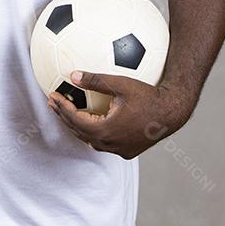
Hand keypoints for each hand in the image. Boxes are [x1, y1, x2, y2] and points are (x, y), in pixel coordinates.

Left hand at [47, 71, 193, 158]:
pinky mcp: (127, 151)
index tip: (52, 94)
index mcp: (105, 130)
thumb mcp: (120, 83)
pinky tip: (91, 120)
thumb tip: (72, 75)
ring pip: (90, 140)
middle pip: (79, 131)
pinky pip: (104, 143)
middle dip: (64, 116)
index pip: (75, 119)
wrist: (172, 112)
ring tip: (67, 112)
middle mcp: (110, 144)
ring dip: (77, 125)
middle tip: (53, 103)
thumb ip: (95, 80)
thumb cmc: (148, 95)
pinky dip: (93, 132)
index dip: (61, 107)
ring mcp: (119, 150)